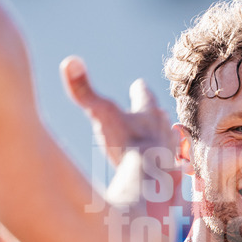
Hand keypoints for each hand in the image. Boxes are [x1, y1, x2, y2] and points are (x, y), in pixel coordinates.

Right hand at [61, 55, 175, 167]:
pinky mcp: (172, 174)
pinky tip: (165, 170)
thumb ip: (84, 92)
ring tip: (159, 139)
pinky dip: (166, 165)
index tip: (139, 84)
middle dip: (153, 114)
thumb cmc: (125, 145)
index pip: (144, 94)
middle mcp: (162, 128)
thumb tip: (69, 61)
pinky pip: (172, 167)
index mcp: (147, 113)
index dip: (139, 90)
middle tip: (152, 111)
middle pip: (160, 116)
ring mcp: (169, 151)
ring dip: (161, 138)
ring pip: (168, 139)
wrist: (151, 180)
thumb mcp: (101, 114)